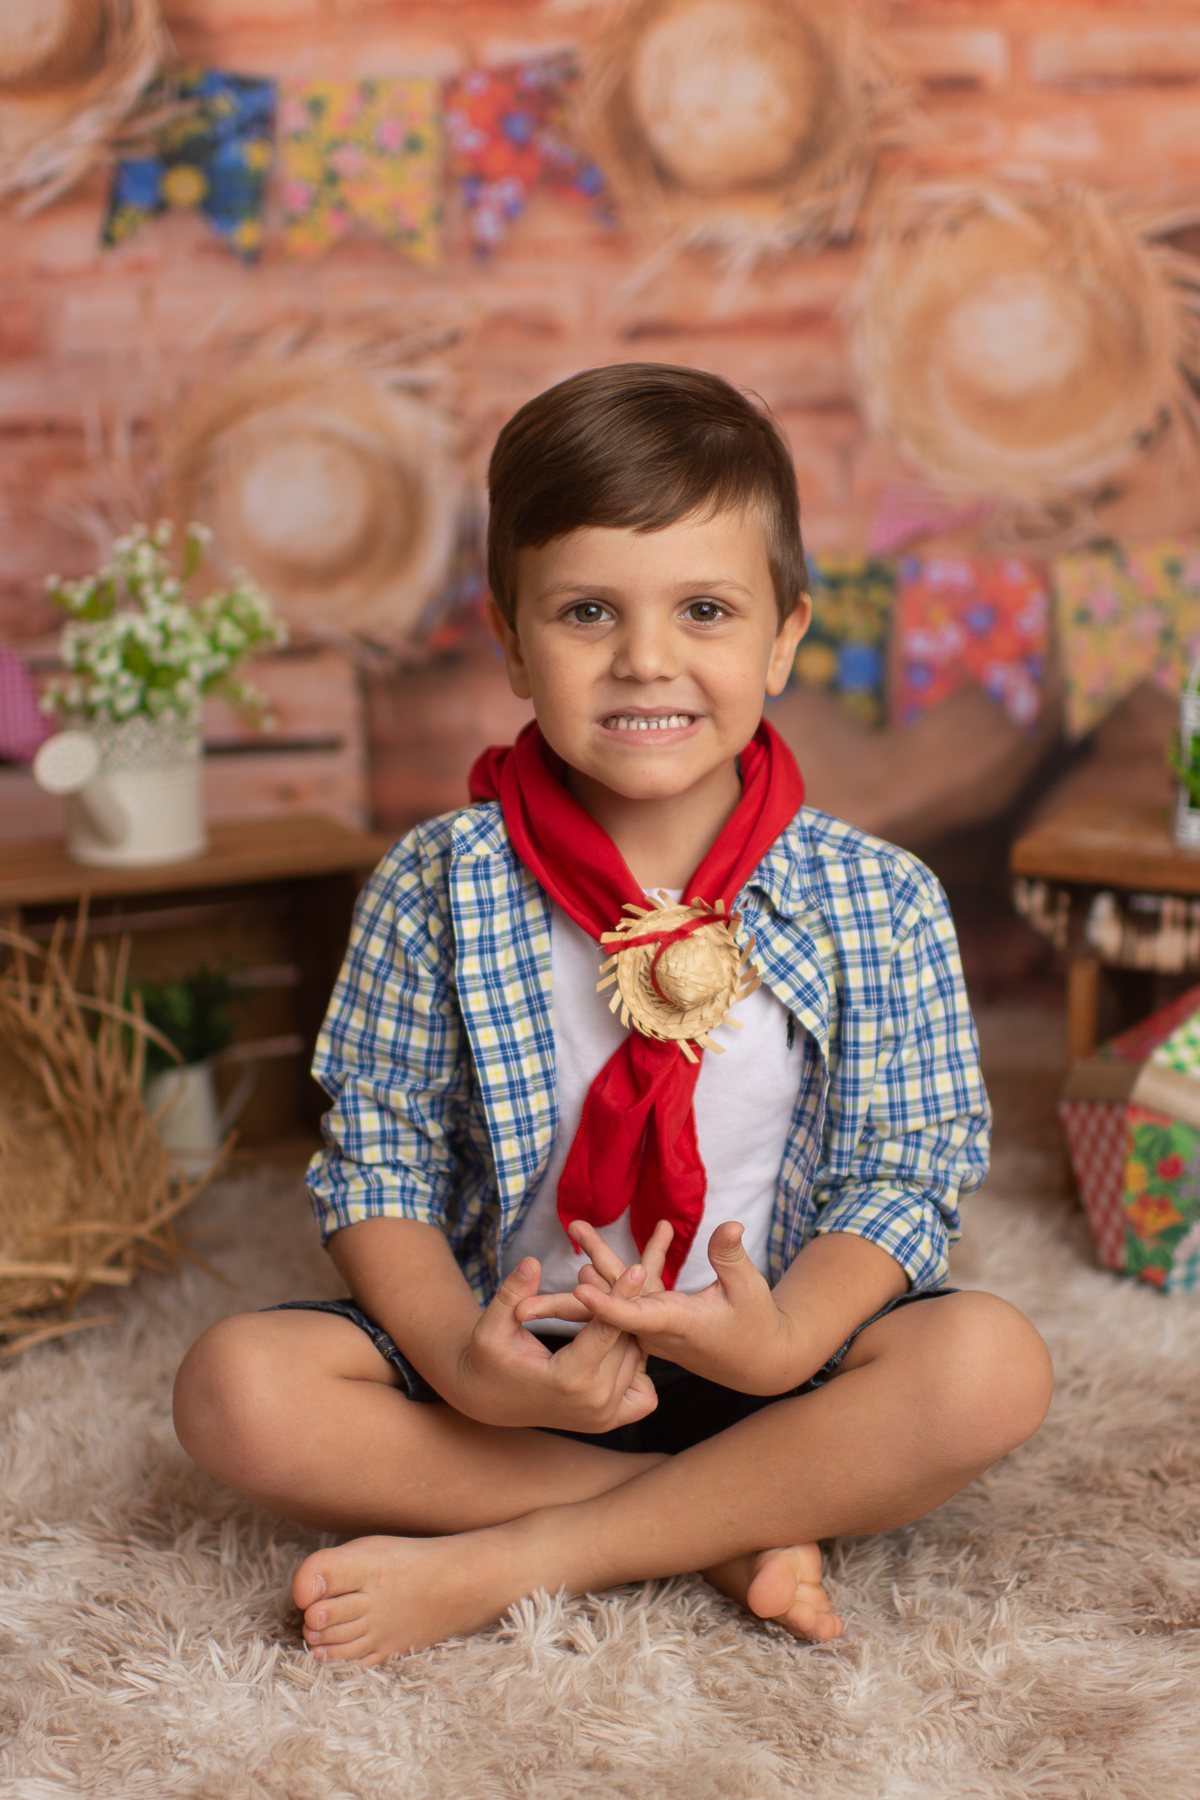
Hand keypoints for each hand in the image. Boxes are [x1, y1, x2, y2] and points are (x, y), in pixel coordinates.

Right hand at [448, 1254, 658, 1432]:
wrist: (490, 1399)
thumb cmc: (489, 1360)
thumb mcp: (492, 1327)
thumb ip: (512, 1294)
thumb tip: (531, 1261)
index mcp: (568, 1379)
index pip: (606, 1329)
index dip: (620, 1296)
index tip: (638, 1268)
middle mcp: (593, 1402)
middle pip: (625, 1342)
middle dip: (624, 1307)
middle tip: (624, 1272)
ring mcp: (603, 1417)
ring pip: (636, 1361)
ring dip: (631, 1332)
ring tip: (622, 1303)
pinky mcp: (608, 1422)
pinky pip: (644, 1393)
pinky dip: (638, 1369)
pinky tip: (617, 1347)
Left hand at [523, 1219, 803, 1394]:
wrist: (760, 1360)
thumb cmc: (760, 1326)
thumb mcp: (751, 1291)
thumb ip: (732, 1258)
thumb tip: (731, 1224)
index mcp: (676, 1325)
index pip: (633, 1318)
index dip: (605, 1306)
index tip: (577, 1291)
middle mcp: (656, 1328)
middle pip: (602, 1316)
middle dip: (561, 1306)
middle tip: (518, 1307)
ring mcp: (652, 1325)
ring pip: (609, 1302)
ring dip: (588, 1271)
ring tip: (573, 1228)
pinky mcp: (654, 1318)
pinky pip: (625, 1296)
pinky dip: (613, 1276)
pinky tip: (594, 1257)